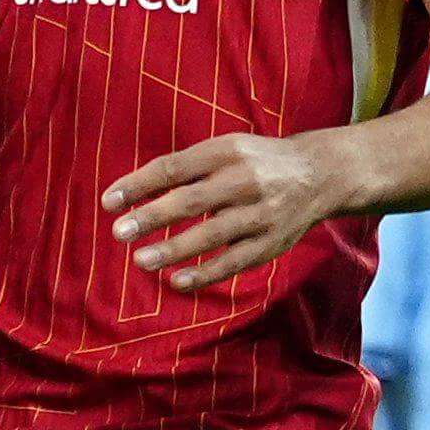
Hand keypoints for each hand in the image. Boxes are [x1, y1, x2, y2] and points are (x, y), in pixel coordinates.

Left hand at [106, 127, 358, 291]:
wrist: (320, 175)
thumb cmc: (258, 162)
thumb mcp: (228, 148)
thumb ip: (188, 167)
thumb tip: (136, 192)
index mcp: (228, 151)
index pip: (175, 168)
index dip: (139, 185)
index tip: (109, 202)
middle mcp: (245, 181)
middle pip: (191, 201)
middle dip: (151, 218)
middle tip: (118, 232)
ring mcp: (260, 214)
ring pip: (212, 235)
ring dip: (173, 249)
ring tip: (141, 260)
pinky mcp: (271, 243)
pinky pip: (234, 262)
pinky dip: (205, 273)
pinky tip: (177, 281)